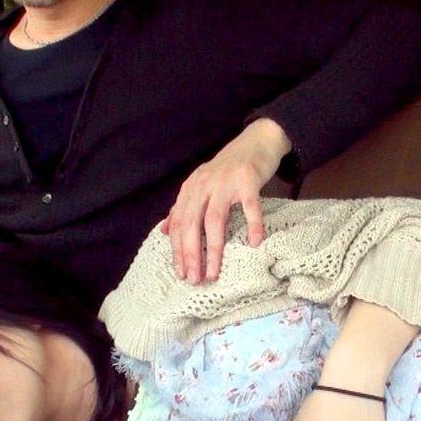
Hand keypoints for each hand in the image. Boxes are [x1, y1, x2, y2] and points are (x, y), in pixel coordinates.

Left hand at [161, 118, 290, 283]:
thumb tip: (165, 231)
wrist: (256, 141)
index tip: (181, 273)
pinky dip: (252, 225)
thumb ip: (183, 207)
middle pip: (191, 224)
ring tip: (213, 272)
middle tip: (193, 279)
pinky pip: (250, 207)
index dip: (178, 250)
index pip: (178, 223)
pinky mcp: (248, 180)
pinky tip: (253, 243)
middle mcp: (203, 185)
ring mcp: (226, 182)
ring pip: (214, 220)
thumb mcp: (201, 185)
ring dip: (212, 249)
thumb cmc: (229, 169)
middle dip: (190, 255)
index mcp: (191, 189)